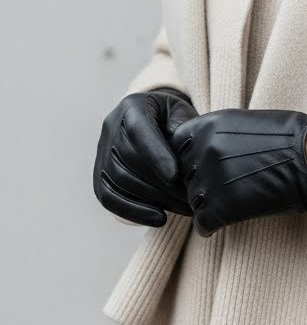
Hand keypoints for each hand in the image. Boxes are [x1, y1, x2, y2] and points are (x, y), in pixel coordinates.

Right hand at [93, 86, 196, 227]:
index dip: (154, 153)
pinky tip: (159, 219)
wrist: (156, 122)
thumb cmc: (175, 119)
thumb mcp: (183, 114)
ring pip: (119, 180)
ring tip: (182, 209)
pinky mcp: (99, 175)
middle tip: (189, 199)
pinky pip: (108, 197)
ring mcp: (102, 151)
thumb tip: (181, 152)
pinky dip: (133, 211)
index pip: (139, 129)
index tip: (173, 176)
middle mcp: (111, 126)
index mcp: (133, 106)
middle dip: (160, 183)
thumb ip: (183, 128)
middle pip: (129, 158)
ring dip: (152, 199)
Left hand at [170, 91, 306, 237]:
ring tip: (229, 204)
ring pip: (192, 200)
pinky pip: (203, 224)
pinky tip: (227, 222)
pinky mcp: (220, 208)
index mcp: (207, 125)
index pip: (177, 145)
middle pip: (184, 175)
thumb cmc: (292, 139)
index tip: (207, 165)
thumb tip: (201, 147)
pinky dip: (212, 227)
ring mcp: (209, 179)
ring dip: (207, 205)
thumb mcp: (246, 122)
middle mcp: (203, 149)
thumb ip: (218, 133)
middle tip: (224, 188)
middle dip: (200, 183)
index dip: (191, 158)